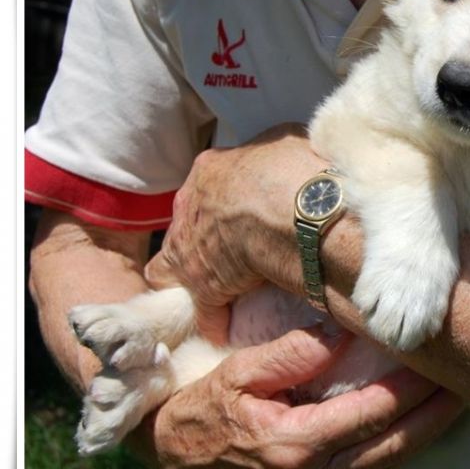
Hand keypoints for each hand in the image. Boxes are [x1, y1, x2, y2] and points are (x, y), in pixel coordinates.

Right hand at [128, 326, 463, 468]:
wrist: (174, 451)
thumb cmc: (201, 411)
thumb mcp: (238, 374)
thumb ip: (290, 355)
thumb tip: (337, 333)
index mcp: (297, 444)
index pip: (371, 411)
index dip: (409, 387)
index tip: (436, 362)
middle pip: (393, 443)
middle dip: (434, 415)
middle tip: (467, 384)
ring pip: (388, 459)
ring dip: (425, 432)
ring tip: (456, 403)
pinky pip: (370, 464)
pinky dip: (400, 443)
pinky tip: (417, 425)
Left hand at [145, 123, 328, 342]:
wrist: (293, 213)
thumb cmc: (295, 172)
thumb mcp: (284, 142)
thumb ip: (272, 154)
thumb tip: (282, 157)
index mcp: (210, 170)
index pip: (207, 186)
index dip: (225, 201)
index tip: (244, 211)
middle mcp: (191, 208)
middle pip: (187, 225)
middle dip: (205, 236)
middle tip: (237, 246)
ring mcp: (191, 250)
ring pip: (175, 267)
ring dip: (198, 275)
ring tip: (225, 287)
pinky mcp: (205, 289)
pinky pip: (204, 310)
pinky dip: (216, 318)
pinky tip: (231, 326)